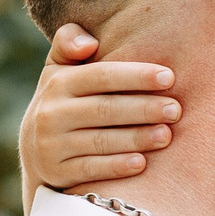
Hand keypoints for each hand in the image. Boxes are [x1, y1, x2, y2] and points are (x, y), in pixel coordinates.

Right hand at [16, 24, 183, 208]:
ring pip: (100, 141)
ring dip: (136, 138)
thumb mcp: (59, 68)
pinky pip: (90, 170)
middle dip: (143, 108)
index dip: (136, 76)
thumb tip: (89, 44)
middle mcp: (51, 113)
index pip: (101, 76)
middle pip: (105, 108)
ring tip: (167, 135)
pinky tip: (141, 164)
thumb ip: (69, 42)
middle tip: (176, 109)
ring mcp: (51, 146)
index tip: (169, 77)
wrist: (37, 151)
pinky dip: (116, 167)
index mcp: (58, 82)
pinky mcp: (57, 173)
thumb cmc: (64, 100)